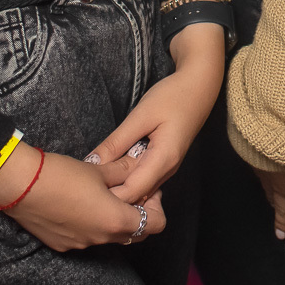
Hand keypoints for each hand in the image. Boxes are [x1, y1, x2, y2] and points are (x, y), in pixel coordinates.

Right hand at [0, 146, 165, 251]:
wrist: (19, 186)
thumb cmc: (61, 174)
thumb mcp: (99, 169)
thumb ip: (125, 171)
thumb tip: (140, 164)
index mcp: (115, 220)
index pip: (156, 224)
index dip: (157, 206)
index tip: (149, 188)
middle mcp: (100, 238)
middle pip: (135, 233)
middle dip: (139, 213)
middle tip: (131, 189)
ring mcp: (80, 244)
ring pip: (110, 236)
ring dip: (114, 219)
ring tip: (105, 194)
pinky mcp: (62, 244)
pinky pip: (87, 237)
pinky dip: (92, 224)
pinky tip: (81, 203)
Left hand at [86, 22, 224, 202]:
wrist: (200, 87)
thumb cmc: (172, 97)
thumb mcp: (140, 116)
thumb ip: (116, 142)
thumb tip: (91, 164)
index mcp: (163, 160)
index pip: (131, 192)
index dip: (108, 197)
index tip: (85, 191)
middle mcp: (167, 170)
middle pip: (136, 196)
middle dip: (111, 197)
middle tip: (85, 187)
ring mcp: (167, 168)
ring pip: (139, 189)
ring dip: (118, 188)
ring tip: (93, 182)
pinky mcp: (164, 162)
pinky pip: (144, 179)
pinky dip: (127, 179)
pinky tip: (111, 171)